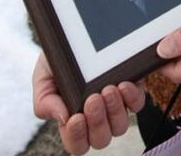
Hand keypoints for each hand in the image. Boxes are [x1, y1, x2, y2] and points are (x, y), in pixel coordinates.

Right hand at [31, 51, 145, 153]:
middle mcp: (96, 118)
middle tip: (92, 99)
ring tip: (108, 89)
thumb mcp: (44, 77)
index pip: (77, 144)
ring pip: (120, 126)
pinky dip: (132, 98)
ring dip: (114, 111)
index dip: (77, 137)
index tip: (76, 117)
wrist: (74, 35)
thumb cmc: (57, 60)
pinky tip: (123, 85)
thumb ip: (44, 100)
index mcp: (73, 120)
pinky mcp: (131, 91)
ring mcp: (115, 106)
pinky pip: (137, 105)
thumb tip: (63, 117)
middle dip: (97, 122)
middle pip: (101, 139)